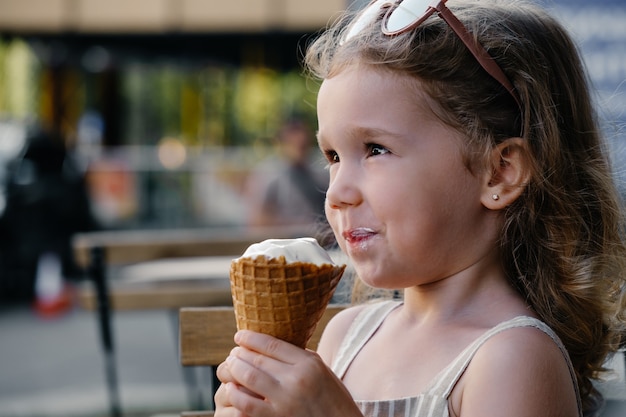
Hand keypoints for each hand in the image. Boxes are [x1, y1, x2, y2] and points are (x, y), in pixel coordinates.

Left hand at [214, 330, 361, 416]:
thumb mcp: (322, 370)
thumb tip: (271, 346)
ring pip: (249, 377)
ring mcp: (285, 400)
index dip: (251, 338)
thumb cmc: (334, 398)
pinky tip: (230, 388)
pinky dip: (236, 394)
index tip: (240, 335)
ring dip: (235, 369)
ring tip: (230, 365)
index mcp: (308, 363)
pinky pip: (247, 405)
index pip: (272, 344)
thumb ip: (299, 357)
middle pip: (258, 359)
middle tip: (233, 352)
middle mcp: (296, 379)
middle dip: (240, 353)